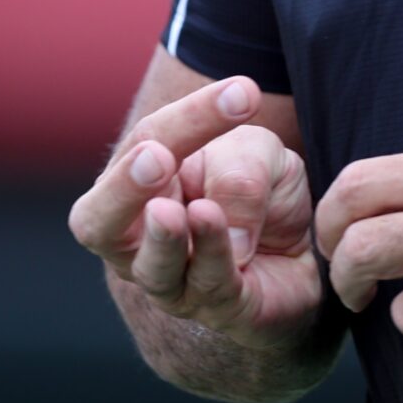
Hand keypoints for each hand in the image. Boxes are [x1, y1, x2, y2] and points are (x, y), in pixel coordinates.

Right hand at [66, 76, 324, 350]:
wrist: (303, 248)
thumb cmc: (258, 190)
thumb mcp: (257, 155)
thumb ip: (237, 170)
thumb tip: (207, 214)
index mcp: (136, 187)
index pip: (147, 144)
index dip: (190, 118)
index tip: (241, 93)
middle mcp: (138, 240)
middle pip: (99, 222)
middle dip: (123, 190)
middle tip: (154, 158)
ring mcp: (171, 282)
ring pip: (151, 266)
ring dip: (167, 237)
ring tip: (182, 210)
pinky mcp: (219, 309)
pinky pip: (206, 286)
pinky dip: (212, 254)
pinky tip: (219, 226)